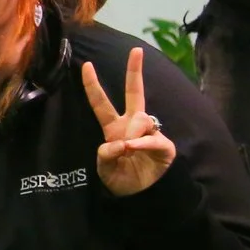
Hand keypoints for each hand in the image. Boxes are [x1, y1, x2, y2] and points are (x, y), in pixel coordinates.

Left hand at [81, 47, 175, 196]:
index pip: (101, 104)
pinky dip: (143, 142)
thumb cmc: (121, 181)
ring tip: (128, 149)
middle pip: (134, 93)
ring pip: (141, 117)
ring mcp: (149, 133)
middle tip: (136, 50)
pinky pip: (153, 137)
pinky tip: (135, 148)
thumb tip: (121, 142)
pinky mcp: (164, 145)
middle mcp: (131, 126)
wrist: (141, 198)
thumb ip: (106, 154)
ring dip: (132, 131)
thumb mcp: (104, 169)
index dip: (93, 86)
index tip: (86, 65)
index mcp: (114, 129)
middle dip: (135, 71)